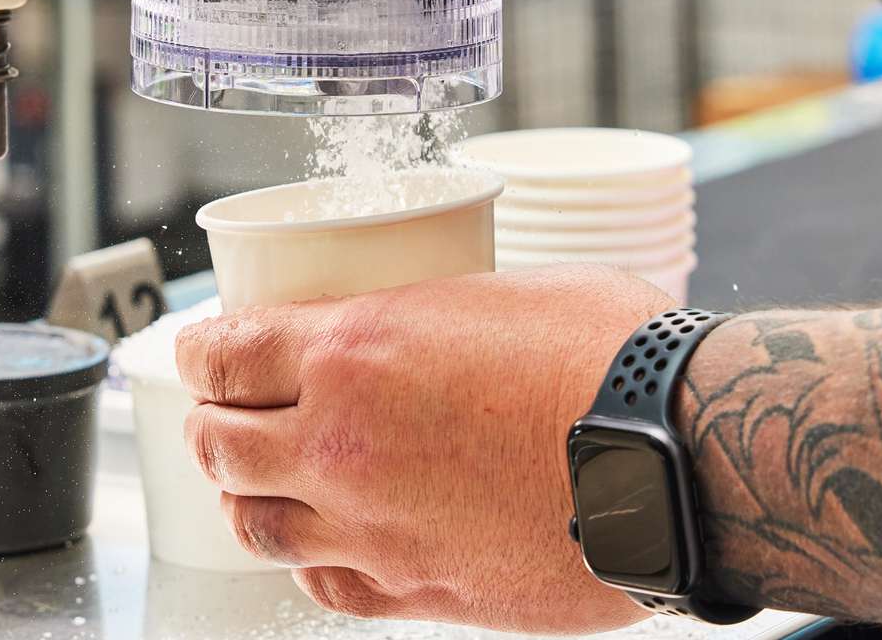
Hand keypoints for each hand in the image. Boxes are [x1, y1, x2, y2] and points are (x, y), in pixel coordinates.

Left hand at [174, 265, 671, 632]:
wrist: (684, 457)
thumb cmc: (609, 355)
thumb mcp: (494, 291)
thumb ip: (421, 316)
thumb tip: (410, 323)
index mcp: (354, 352)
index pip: (223, 355)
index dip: (198, 350)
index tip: (200, 350)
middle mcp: (343, 445)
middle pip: (218, 443)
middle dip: (207, 422)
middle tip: (219, 411)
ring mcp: (376, 527)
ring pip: (255, 524)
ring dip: (241, 495)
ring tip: (253, 479)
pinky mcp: (422, 589)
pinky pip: (325, 587)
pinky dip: (306, 562)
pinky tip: (317, 545)